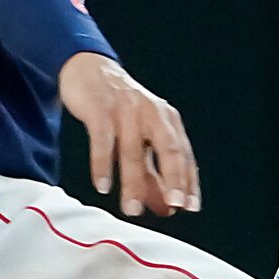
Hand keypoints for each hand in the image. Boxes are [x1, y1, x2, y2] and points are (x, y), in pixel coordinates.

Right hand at [58, 53, 199, 216]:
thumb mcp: (139, 137)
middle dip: (172, 179)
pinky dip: (102, 165)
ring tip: (131, 209)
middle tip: (173, 205)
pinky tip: (103, 186)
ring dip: (132, 183)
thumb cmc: (118, 108)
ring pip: (132, 151)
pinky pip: (103, 141)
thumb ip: (152, 172)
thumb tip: (167, 208)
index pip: (183, 154)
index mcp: (167, 119)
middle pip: (167, 149)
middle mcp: (151, 113)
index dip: (187, 181)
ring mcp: (126, 110)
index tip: (189, 206)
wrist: (89, 69)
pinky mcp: (100, 110)